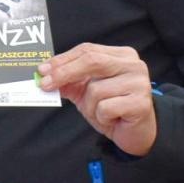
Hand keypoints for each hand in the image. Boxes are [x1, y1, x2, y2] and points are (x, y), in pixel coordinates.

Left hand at [38, 43, 157, 155]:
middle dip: (64, 73)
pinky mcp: (141, 103)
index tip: (42, 70)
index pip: (87, 50)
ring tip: (100, 112)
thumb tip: (43, 75)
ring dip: (89, 106)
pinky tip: (112, 119)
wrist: (135, 132)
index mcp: (121, 55)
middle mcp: (133, 65)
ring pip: (96, 90)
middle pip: (92, 61)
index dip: (62, 60)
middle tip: (45, 84)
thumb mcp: (85, 91)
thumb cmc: (111, 108)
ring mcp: (140, 83)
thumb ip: (68, 81)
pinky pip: (106, 108)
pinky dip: (101, 117)